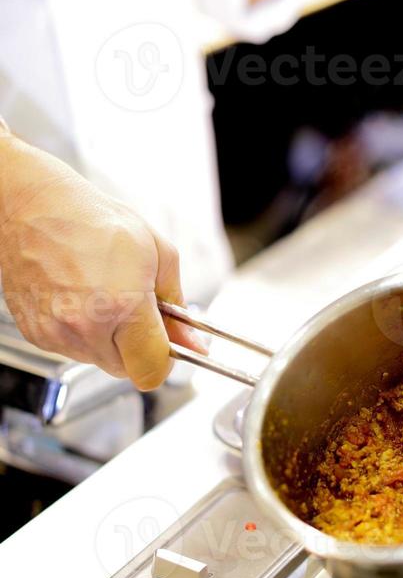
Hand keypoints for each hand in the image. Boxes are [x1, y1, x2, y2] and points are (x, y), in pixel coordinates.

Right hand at [0, 132, 203, 389]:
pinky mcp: (37, 335)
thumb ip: (178, 306)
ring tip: (104, 295)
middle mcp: (85, 327)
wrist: (35, 207)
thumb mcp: (158, 253)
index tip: (168, 343)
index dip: (166, 358)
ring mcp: (56, 334)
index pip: (153, 370)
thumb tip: (192, 343)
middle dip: (138, 346)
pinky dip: (83, 332)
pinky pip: (72, 349)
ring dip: (110, 339)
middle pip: (127, 369)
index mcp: (121, 305)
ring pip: (99, 360)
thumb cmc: (93, 220)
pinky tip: (82, 297)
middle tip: (136, 309)